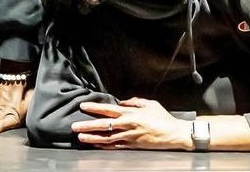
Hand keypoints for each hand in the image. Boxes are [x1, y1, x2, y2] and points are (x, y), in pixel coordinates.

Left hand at [72, 98, 192, 149]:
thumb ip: (134, 102)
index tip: (83, 106)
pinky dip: (104, 146)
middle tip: (75, 126)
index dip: (95, 108)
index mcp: (131, 114)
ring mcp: (128, 137)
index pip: (108, 109)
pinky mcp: (132, 146)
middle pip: (103, 125)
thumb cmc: (163, 118)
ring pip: (106, 138)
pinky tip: (96, 145)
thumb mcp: (150, 104)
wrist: (173, 134)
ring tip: (81, 137)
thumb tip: (121, 102)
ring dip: (92, 138)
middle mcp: (127, 126)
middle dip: (88, 126)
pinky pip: (115, 146)